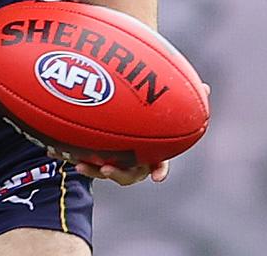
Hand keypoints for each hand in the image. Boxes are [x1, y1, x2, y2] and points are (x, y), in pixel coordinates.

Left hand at [60, 81, 208, 185]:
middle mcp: (133, 160)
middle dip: (118, 174)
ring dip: (93, 171)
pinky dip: (71, 157)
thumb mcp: (160, 104)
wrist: (116, 120)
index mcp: (151, 152)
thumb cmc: (145, 113)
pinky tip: (59, 153)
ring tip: (81, 164)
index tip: (158, 178)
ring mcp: (113, 160)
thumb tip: (207, 88)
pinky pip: (84, 160)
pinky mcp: (93, 156)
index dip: (160, 170)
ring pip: (104, 171)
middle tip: (107, 169)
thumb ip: (179, 98)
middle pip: (129, 174)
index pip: (159, 163)